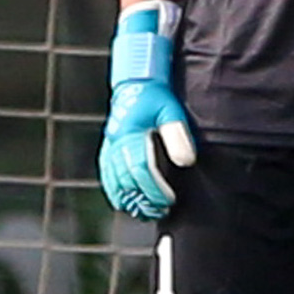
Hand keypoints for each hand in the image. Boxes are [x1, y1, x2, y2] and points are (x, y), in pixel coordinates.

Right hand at [98, 1, 195, 219]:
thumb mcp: (171, 110)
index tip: (169, 200)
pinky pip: (107, 175)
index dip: (155, 188)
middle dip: (143, 199)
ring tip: (145, 212)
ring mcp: (109, 146)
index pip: (141, 169)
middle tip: (160, 211)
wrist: (135, 81)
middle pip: (126, 180)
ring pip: (114, 181)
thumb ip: (178, 135)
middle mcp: (116, 143)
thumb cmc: (156, 96)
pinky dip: (115, 192)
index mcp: (131, 134)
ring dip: (128, 199)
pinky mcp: (108, 148)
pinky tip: (124, 203)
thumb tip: (187, 161)